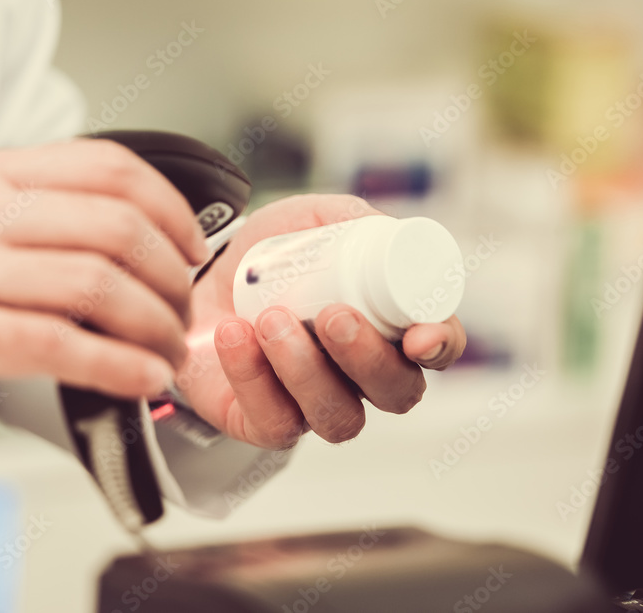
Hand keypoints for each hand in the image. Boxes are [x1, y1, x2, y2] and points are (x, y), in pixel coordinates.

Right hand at [0, 140, 208, 437]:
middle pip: (115, 226)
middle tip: (182, 308)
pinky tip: (137, 377)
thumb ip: (27, 211)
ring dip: (152, 324)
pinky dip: (114, 364)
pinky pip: (56, 343)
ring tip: (167, 350)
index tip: (192, 245)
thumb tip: (116, 235)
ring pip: (95, 284)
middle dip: (171, 275)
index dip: (169, 207)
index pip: (106, 167)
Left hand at [177, 194, 466, 448]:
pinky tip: (234, 335)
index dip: (440, 346)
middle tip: (334, 315)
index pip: (439, 348)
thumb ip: (351, 220)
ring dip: (307, 370)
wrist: (203, 276)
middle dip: (368, 358)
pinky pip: (274, 422)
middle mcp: (364, 376)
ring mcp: (316, 405)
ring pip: (338, 417)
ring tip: (271, 319)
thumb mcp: (311, 220)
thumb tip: (388, 234)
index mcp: (390, 327)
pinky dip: (252, 377)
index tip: (420, 336)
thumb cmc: (271, 255)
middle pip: (396, 393)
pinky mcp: (265, 423)